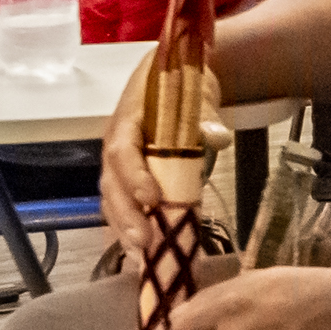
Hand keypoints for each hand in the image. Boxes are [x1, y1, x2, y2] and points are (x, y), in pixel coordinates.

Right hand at [100, 53, 232, 256]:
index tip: (152, 198)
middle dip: (126, 214)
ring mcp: (119, 164)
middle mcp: (116, 145)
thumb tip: (217, 136)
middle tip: (144, 242)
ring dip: (124, 227)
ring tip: (141, 255)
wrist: (172, 74)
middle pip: (112, 183)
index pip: (123, 151)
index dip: (134, 177)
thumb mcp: (195, 91)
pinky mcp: (127, 177)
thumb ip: (204, 114)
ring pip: (113, 198)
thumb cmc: (181, 84)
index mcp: (127, 121)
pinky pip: (122, 204)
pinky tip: (142, 251)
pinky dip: (130, 226)